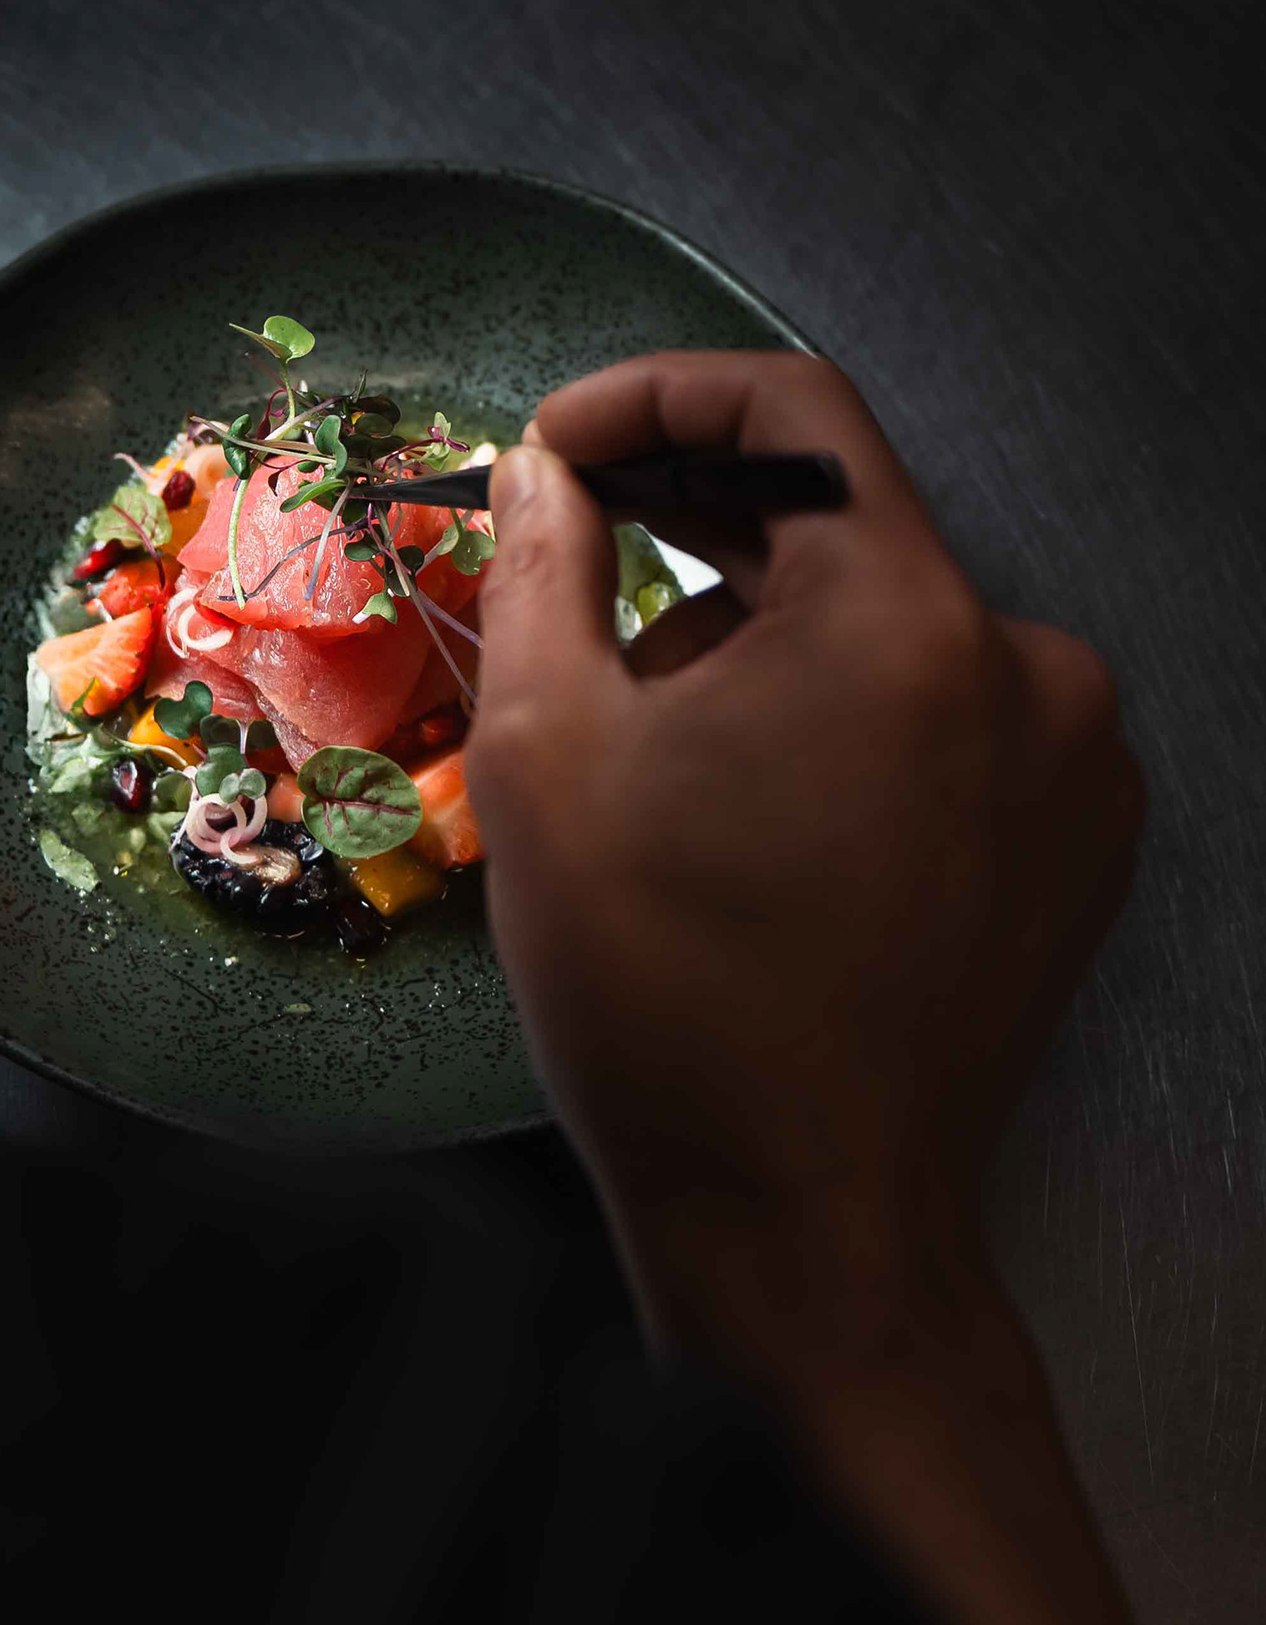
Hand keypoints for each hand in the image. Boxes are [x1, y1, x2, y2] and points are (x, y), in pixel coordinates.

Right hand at [468, 351, 1142, 1624]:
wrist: (805, 1226)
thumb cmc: (660, 994)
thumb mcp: (546, 755)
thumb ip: (544, 567)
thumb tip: (546, 467)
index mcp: (901, 621)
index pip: (791, 408)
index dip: (657, 398)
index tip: (562, 446)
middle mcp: (1025, 663)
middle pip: (840, 518)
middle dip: (692, 529)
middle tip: (576, 569)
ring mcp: (1074, 755)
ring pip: (884, 624)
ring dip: (762, 646)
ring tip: (660, 762)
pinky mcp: (1081, 832)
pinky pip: (942, 710)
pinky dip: (842, 718)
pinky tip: (759, 812)